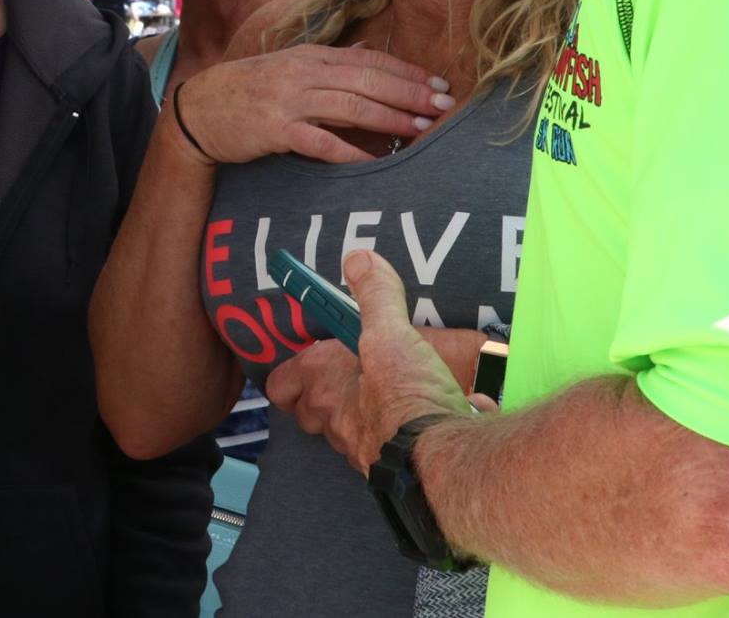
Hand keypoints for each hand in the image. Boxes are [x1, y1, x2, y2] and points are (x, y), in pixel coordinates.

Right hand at [179, 45, 451, 163]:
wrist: (198, 110)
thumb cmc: (249, 91)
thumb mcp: (289, 68)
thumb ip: (328, 64)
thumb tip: (367, 53)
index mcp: (311, 56)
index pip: (370, 60)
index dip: (407, 72)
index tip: (439, 84)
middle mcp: (304, 73)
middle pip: (368, 81)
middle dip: (410, 93)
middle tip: (445, 105)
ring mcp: (289, 100)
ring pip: (350, 107)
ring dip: (390, 118)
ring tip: (421, 128)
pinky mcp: (275, 129)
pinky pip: (319, 142)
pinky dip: (349, 152)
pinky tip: (373, 161)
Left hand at [262, 250, 482, 472]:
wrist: (447, 460)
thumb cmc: (406, 397)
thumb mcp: (390, 332)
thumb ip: (374, 295)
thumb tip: (358, 259)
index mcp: (323, 387)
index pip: (281, 386)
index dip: (291, 373)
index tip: (310, 359)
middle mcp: (335, 423)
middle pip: (314, 412)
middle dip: (329, 394)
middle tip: (355, 373)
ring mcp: (363, 452)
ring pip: (352, 431)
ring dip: (370, 413)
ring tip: (401, 391)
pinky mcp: (397, 469)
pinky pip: (396, 445)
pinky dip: (413, 430)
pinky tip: (443, 412)